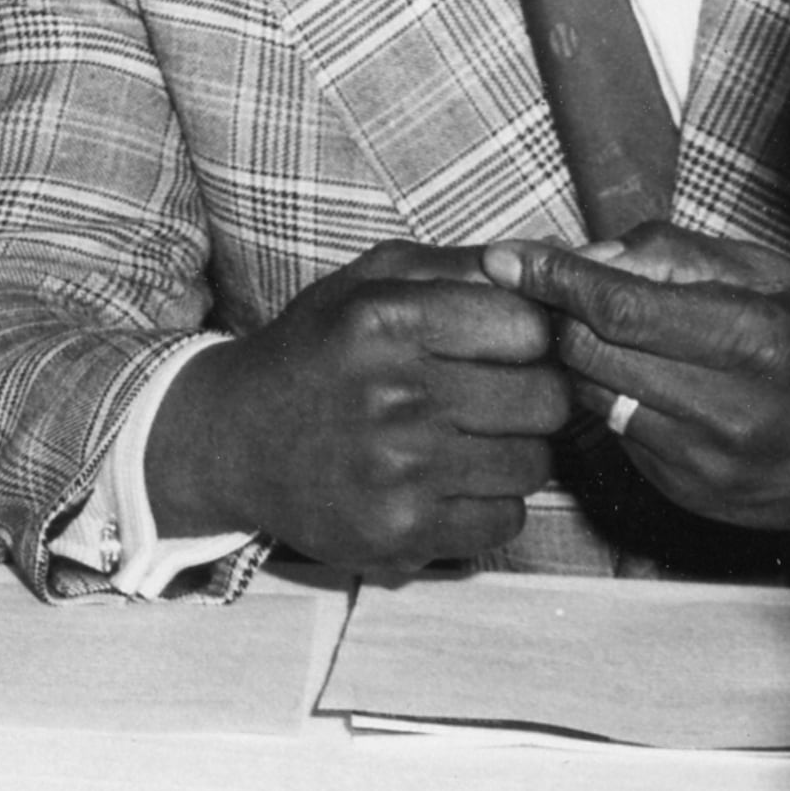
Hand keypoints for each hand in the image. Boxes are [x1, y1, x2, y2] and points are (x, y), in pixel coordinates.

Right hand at [145, 241, 567, 575]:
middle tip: (489, 397)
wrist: (232, 439)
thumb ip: (460, 265)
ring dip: (510, 453)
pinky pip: (506, 521)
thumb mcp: (367, 284)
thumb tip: (557, 259)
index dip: (530, 338)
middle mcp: (391, 392)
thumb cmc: (316, 352)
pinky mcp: (401, 531)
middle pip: (546, 400)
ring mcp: (397, 469)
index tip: (506, 347)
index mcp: (383, 318)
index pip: (530, 327)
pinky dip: (487, 504)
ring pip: (533, 465)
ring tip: (460, 440)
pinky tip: (443, 482)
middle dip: (530, 397)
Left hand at [485, 227, 789, 534]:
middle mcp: (732, 413)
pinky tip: (647, 384)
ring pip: (592, 397)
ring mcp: (710, 466)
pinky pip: (616, 436)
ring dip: (583, 360)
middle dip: (561, 315)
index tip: (506, 258)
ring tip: (607, 336)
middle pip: (589, 354)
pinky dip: (614, 402)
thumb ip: (674, 256)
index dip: (553, 277)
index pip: (619, 309)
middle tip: (559, 292)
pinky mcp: (692, 497)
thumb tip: (587, 255)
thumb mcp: (774, 275)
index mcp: (758, 344)